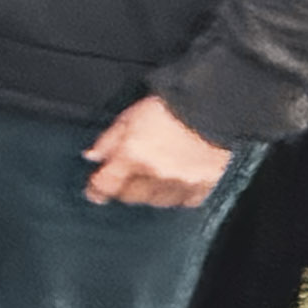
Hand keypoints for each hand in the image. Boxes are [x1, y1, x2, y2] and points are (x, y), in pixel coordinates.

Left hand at [82, 95, 232, 207]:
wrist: (213, 106)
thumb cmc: (172, 106)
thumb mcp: (130, 116)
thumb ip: (109, 140)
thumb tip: (94, 156)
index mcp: (133, 154)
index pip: (106, 184)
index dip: (96, 190)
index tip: (94, 191)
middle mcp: (155, 173)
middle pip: (129, 196)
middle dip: (124, 188)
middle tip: (127, 177)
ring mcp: (180, 183)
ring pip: (155, 201)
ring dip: (149, 192)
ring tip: (154, 174)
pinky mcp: (202, 187)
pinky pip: (182, 201)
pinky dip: (175, 194)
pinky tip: (175, 180)